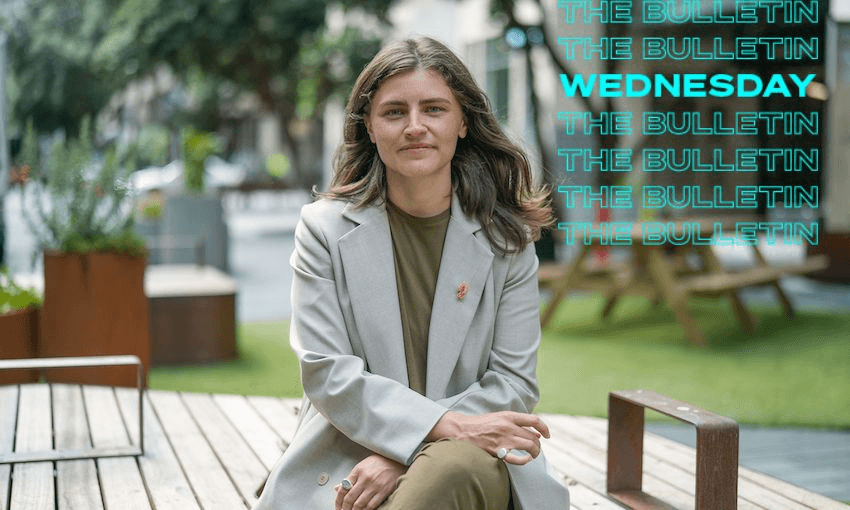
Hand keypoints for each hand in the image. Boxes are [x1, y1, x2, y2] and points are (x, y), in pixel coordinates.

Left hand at [334, 453, 405, 509]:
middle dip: (345, 508)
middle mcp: (365, 478)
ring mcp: (375, 485)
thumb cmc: (378, 463)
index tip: (338, 506)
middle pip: (350, 498)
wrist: (396, 460)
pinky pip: (371, 506)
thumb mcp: (361, 466)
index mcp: (358, 470)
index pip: (343, 488)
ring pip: (359, 505)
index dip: (338, 501)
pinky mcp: (384, 491)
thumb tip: (337, 488)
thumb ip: (350, 478)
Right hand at [426, 411, 548, 464]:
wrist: (462, 429)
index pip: (534, 420)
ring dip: (535, 452)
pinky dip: (525, 460)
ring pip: (529, 446)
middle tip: (536, 449)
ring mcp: (503, 439)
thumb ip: (517, 423)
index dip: (545, 428)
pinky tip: (526, 460)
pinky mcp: (497, 451)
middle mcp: (508, 427)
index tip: (547, 435)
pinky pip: (518, 459)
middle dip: (538, 445)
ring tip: (533, 455)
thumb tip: (536, 433)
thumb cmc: (481, 424)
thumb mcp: (500, 417)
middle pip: (533, 437)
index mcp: (508, 416)